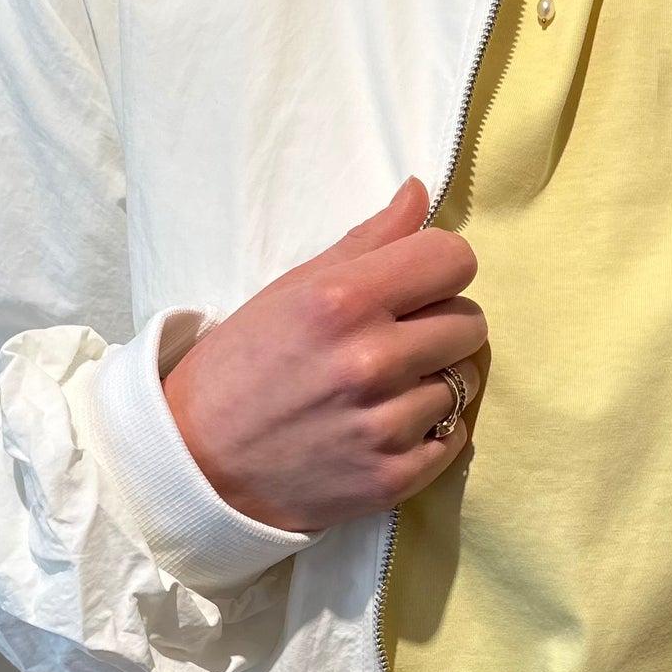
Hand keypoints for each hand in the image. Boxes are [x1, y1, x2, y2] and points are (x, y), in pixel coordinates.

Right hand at [163, 177, 487, 534]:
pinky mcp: (394, 478)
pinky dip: (430, 432)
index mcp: (342, 301)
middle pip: (471, 322)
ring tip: (385, 388)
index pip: (454, 260)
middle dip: (442, 324)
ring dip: (435, 380)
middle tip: (399, 339)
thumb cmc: (242, 367)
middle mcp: (370, 361)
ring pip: (464, 382)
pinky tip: (385, 427)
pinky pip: (455, 438)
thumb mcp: (292, 289)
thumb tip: (420, 193)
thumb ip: (366, 241)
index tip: (418, 283)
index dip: (441, 268)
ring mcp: (385, 425)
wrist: (200, 465)